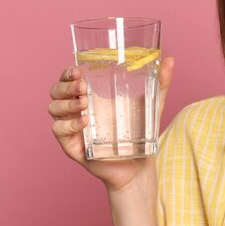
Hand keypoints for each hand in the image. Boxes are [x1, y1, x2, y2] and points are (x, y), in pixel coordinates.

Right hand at [47, 57, 174, 192]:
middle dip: (66, 86)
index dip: (67, 73)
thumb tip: (171, 60)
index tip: (77, 70)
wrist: (139, 165)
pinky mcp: (72, 145)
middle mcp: (76, 110)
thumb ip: (160, 83)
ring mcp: (73, 127)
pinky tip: (85, 121)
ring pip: (53, 109)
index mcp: (90, 96)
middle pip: (56, 91)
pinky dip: (70, 124)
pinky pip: (60, 131)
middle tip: (83, 87)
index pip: (69, 79)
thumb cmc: (140, 132)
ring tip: (84, 103)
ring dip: (66, 103)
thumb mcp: (152, 105)